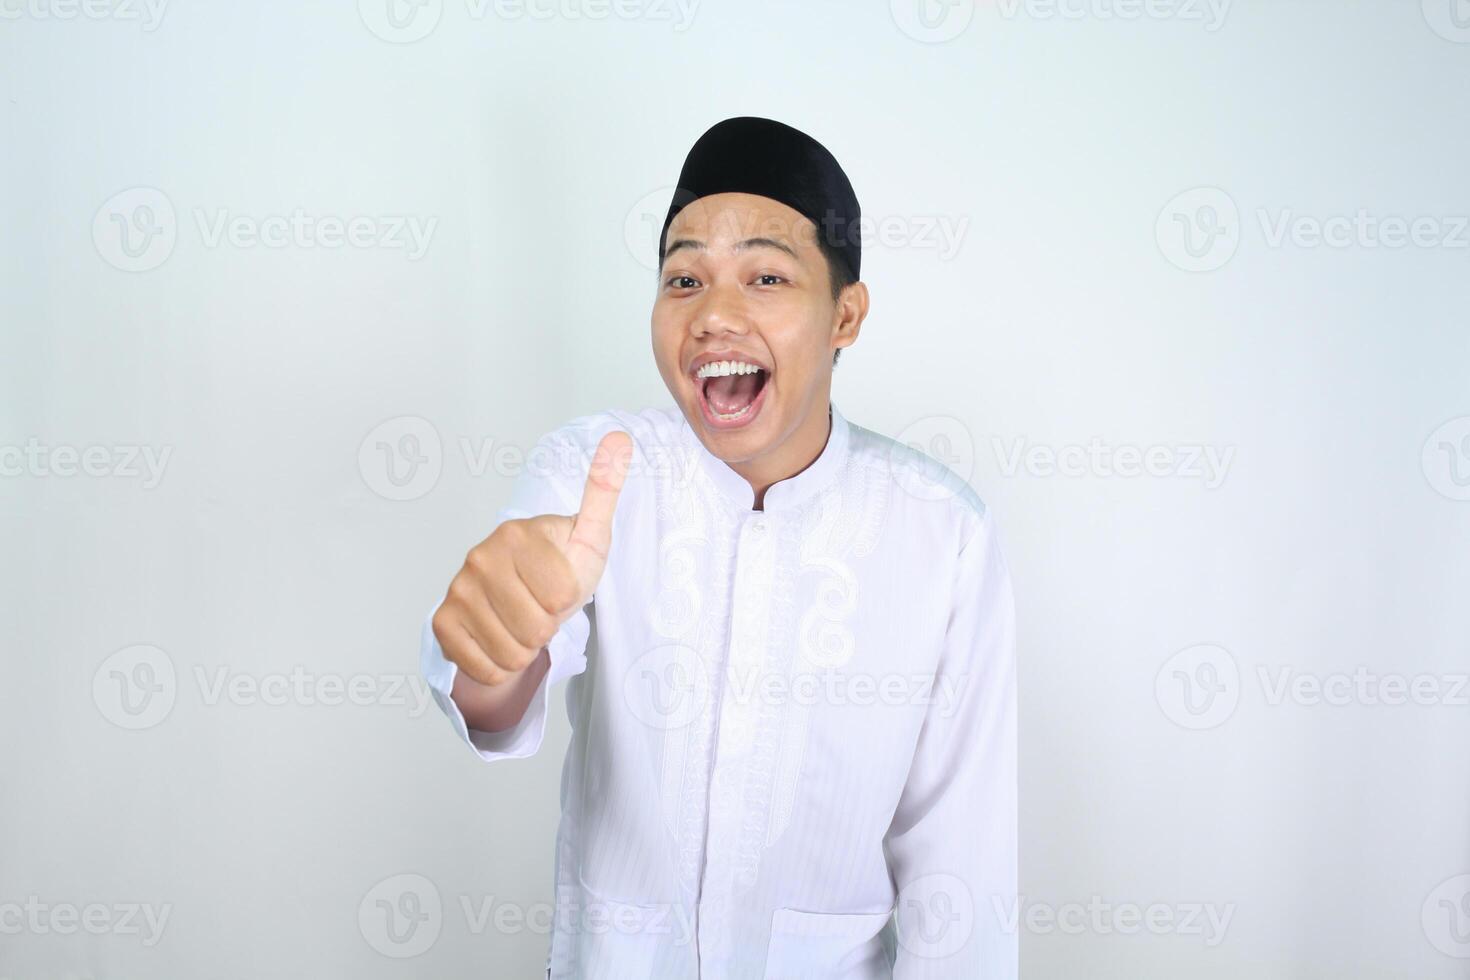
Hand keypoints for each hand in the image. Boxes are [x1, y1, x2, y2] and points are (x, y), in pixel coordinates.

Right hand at [433, 431, 632, 685]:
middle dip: (547, 627)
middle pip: (537, 627)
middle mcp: (480, 556)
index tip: (559, 584)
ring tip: (522, 621)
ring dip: (525, 648)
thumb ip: (602, 490)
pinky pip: (485, 667)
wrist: (518, 599)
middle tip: (540, 606)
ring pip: (512, 652)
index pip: (562, 596)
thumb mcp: (589, 535)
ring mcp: (457, 589)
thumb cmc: (560, 567)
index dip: (569, 600)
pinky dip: (500, 664)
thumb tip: (620, 437)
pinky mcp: (442, 622)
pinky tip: (500, 636)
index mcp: (518, 533)